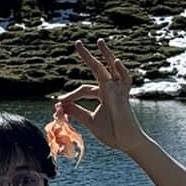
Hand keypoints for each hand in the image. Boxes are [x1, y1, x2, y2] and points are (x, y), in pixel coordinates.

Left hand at [53, 38, 145, 153]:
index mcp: (102, 95)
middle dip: (87, 56)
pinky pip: (125, 80)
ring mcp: (117, 91)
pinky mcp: (124, 96)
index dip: (70, 95)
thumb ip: (77, 111)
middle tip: (77, 43)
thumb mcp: (89, 120)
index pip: (83, 89)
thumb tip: (60, 105)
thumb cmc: (111, 132)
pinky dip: (121, 70)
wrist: (126, 143)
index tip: (58, 103)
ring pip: (111, 68)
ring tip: (99, 41)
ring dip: (106, 54)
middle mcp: (109, 89)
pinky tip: (115, 61)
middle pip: (97, 69)